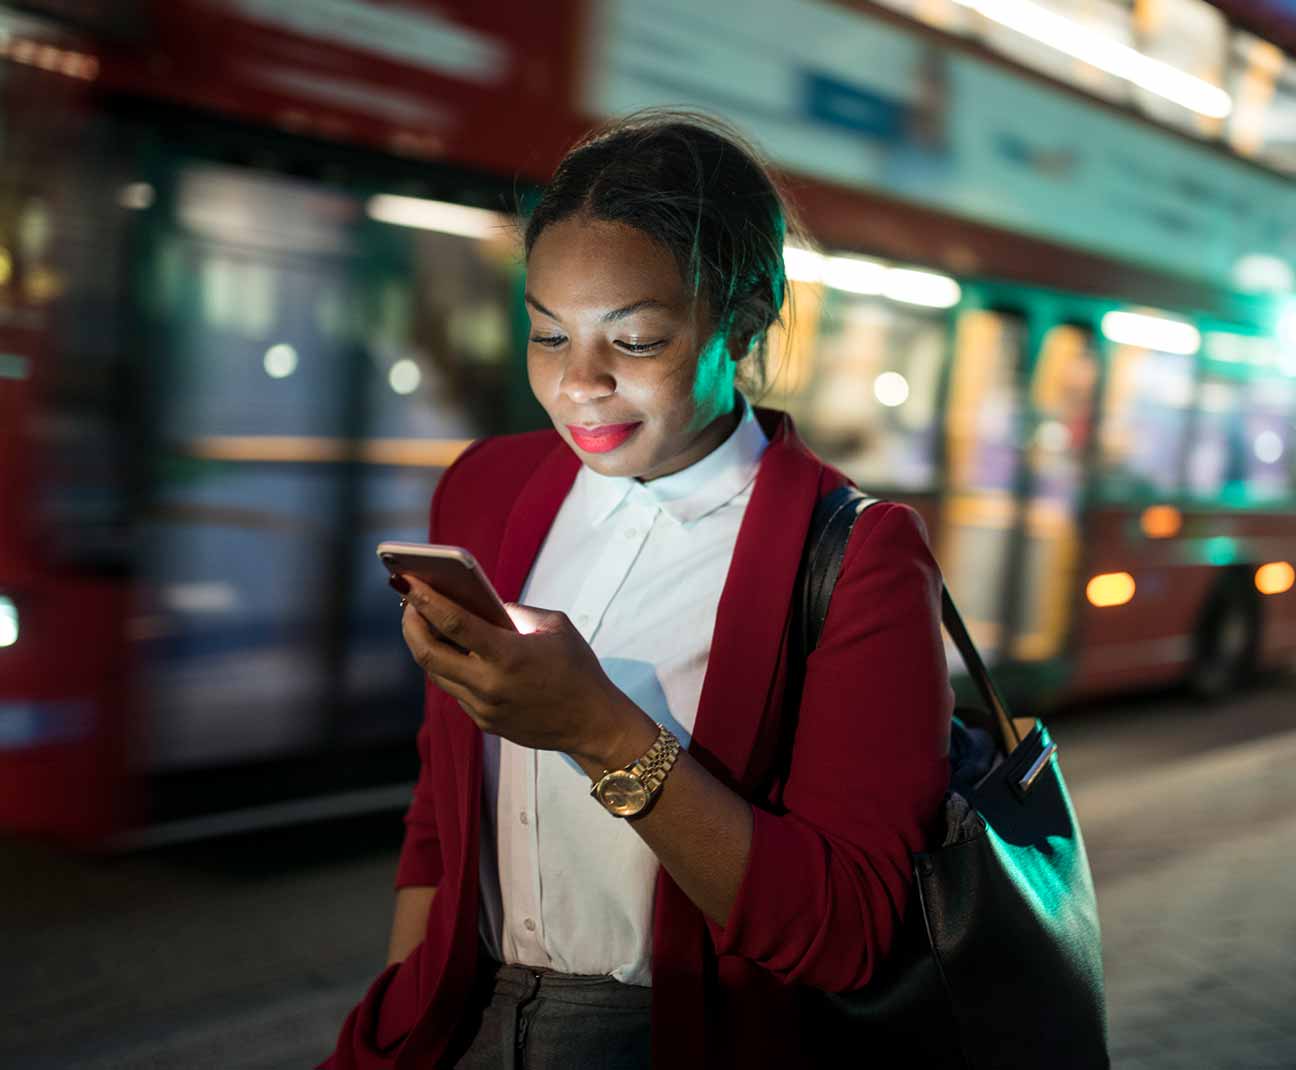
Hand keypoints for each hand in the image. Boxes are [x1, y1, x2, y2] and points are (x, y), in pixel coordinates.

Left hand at [398, 575, 650, 766]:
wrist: (592, 723)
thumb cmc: (577, 669)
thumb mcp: (555, 627)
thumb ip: (516, 612)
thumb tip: (483, 606)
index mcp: (508, 655)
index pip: (453, 623)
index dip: (425, 600)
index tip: (407, 581)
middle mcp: (489, 684)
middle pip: (428, 654)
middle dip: (411, 624)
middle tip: (409, 602)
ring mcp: (483, 708)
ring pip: (436, 674)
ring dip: (424, 646)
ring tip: (421, 622)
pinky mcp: (484, 722)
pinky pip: (454, 689)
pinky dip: (446, 666)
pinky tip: (448, 650)